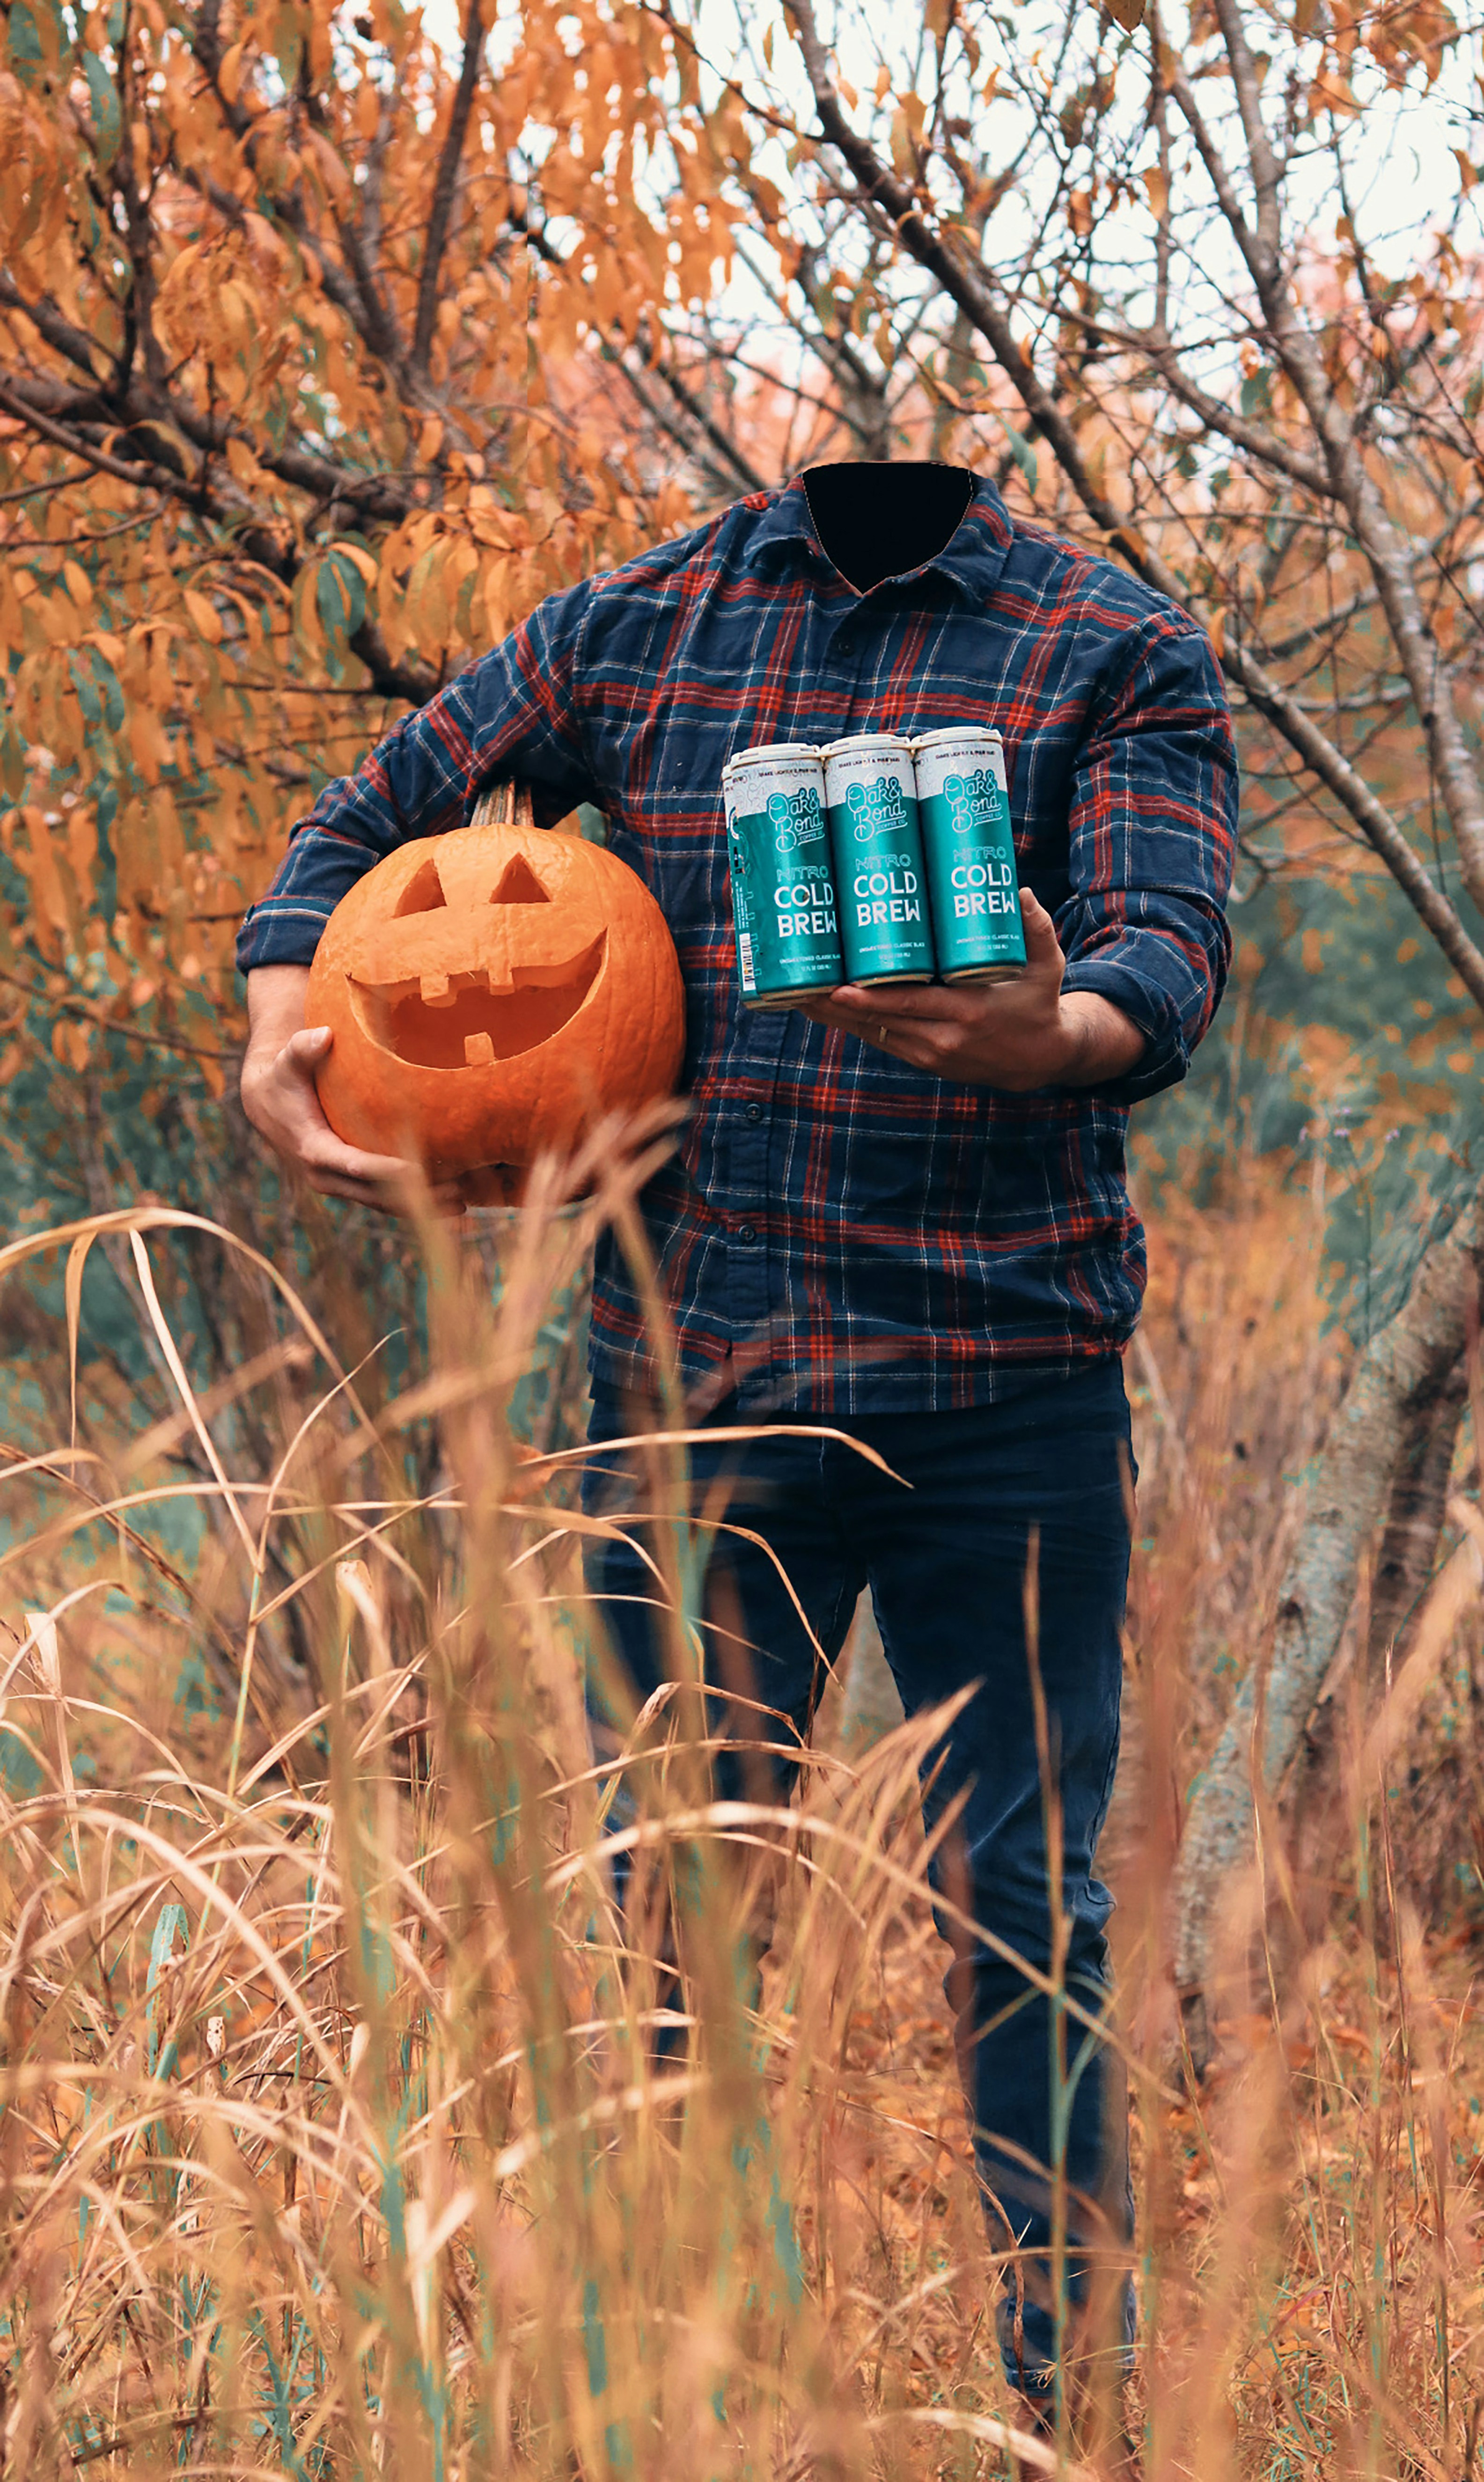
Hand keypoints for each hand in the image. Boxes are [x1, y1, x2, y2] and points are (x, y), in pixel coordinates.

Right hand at [240, 964, 468, 1213]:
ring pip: (383, 1203)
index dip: (387, 1171)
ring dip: (421, 1206)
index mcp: (313, 1150)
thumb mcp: (288, 1060)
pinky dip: (414, 1202)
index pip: (356, 1166)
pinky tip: (449, 1200)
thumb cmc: (284, 1076)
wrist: (268, 1103)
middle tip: (458, 1192)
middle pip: (376, 1194)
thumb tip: (323, 1035)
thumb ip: (303, 1048)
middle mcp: (325, 1176)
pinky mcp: (350, 1184)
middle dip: (415, 1197)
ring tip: (462, 1202)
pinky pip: (384, 1198)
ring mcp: (338, 1184)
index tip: (419, 1172)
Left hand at [797, 888, 1145, 1090]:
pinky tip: (821, 1005)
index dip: (870, 1000)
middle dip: (832, 1005)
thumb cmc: (1039, 1001)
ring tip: (792, 993)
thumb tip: (1016, 888)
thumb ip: (1034, 926)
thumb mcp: (1047, 965)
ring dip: (831, 1016)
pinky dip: (850, 1023)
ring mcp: (929, 1052)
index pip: (909, 1006)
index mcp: (967, 1013)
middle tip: (794, 984)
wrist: (1041, 1059)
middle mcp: (942, 1038)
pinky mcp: (921, 1059)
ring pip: (870, 1033)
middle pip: (877, 1021)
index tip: (837, 987)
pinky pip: (878, 1039)